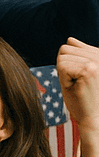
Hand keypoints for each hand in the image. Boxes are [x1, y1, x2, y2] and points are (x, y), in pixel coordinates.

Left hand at [57, 38, 98, 156]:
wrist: (94, 118)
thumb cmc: (85, 97)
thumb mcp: (81, 72)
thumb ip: (79, 55)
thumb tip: (70, 39)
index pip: (70, 44)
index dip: (68, 62)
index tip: (80, 77)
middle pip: (64, 49)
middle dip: (65, 67)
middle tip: (78, 82)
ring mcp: (96, 62)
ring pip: (62, 57)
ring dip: (64, 73)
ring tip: (78, 85)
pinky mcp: (89, 70)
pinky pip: (61, 67)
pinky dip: (64, 79)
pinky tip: (76, 88)